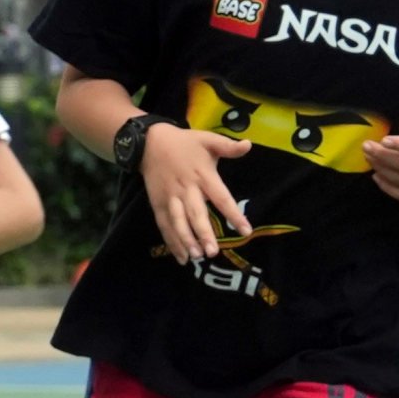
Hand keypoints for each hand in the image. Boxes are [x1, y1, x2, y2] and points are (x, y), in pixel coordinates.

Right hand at [139, 121, 251, 264]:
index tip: (245, 230)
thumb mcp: (207, 139)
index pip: (221, 198)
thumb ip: (228, 146)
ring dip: (186, 240)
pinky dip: (172, 242)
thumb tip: (249, 145)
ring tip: (196, 256)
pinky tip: (182, 258)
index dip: (233, 215)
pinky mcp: (158, 204)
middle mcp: (186, 189)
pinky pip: (165, 226)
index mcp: (202, 175)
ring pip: (178, 222)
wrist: (149, 143)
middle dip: (203, 233)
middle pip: (196, 214)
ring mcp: (170, 198)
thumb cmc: (184, 143)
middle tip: (212, 252)